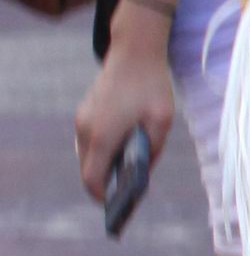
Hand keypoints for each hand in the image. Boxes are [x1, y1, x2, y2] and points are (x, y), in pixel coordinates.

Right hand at [73, 28, 174, 203]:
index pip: (92, 179)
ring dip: (101, 165)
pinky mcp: (85, 110)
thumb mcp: (161, 122)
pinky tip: (120, 152)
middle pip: (87, 168)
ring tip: (123, 175)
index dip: (101, 196)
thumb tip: (142, 173)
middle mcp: (85, 129)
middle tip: (122, 194)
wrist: (134, 51)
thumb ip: (151, 151)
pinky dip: (100, 150)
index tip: (114, 205)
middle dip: (102, 183)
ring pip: (86, 154)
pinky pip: (88, 139)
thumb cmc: (151, 86)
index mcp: (102, 136)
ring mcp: (82, 118)